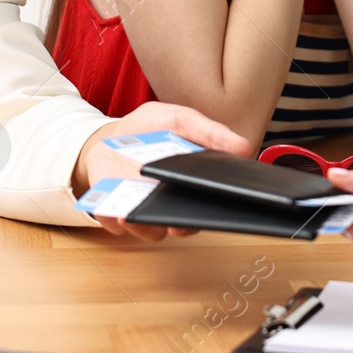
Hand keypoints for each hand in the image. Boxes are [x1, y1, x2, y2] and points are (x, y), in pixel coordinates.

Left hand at [72, 101, 252, 241]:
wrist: (108, 137)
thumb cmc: (149, 130)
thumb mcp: (180, 120)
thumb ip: (210, 132)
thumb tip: (244, 147)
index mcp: (194, 184)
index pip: (215, 202)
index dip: (223, 205)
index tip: (228, 199)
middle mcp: (172, 204)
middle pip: (187, 224)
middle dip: (187, 224)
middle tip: (185, 218)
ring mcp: (145, 212)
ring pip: (155, 232)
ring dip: (151, 226)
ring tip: (146, 214)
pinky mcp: (116, 216)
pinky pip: (120, 226)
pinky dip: (120, 221)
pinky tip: (120, 212)